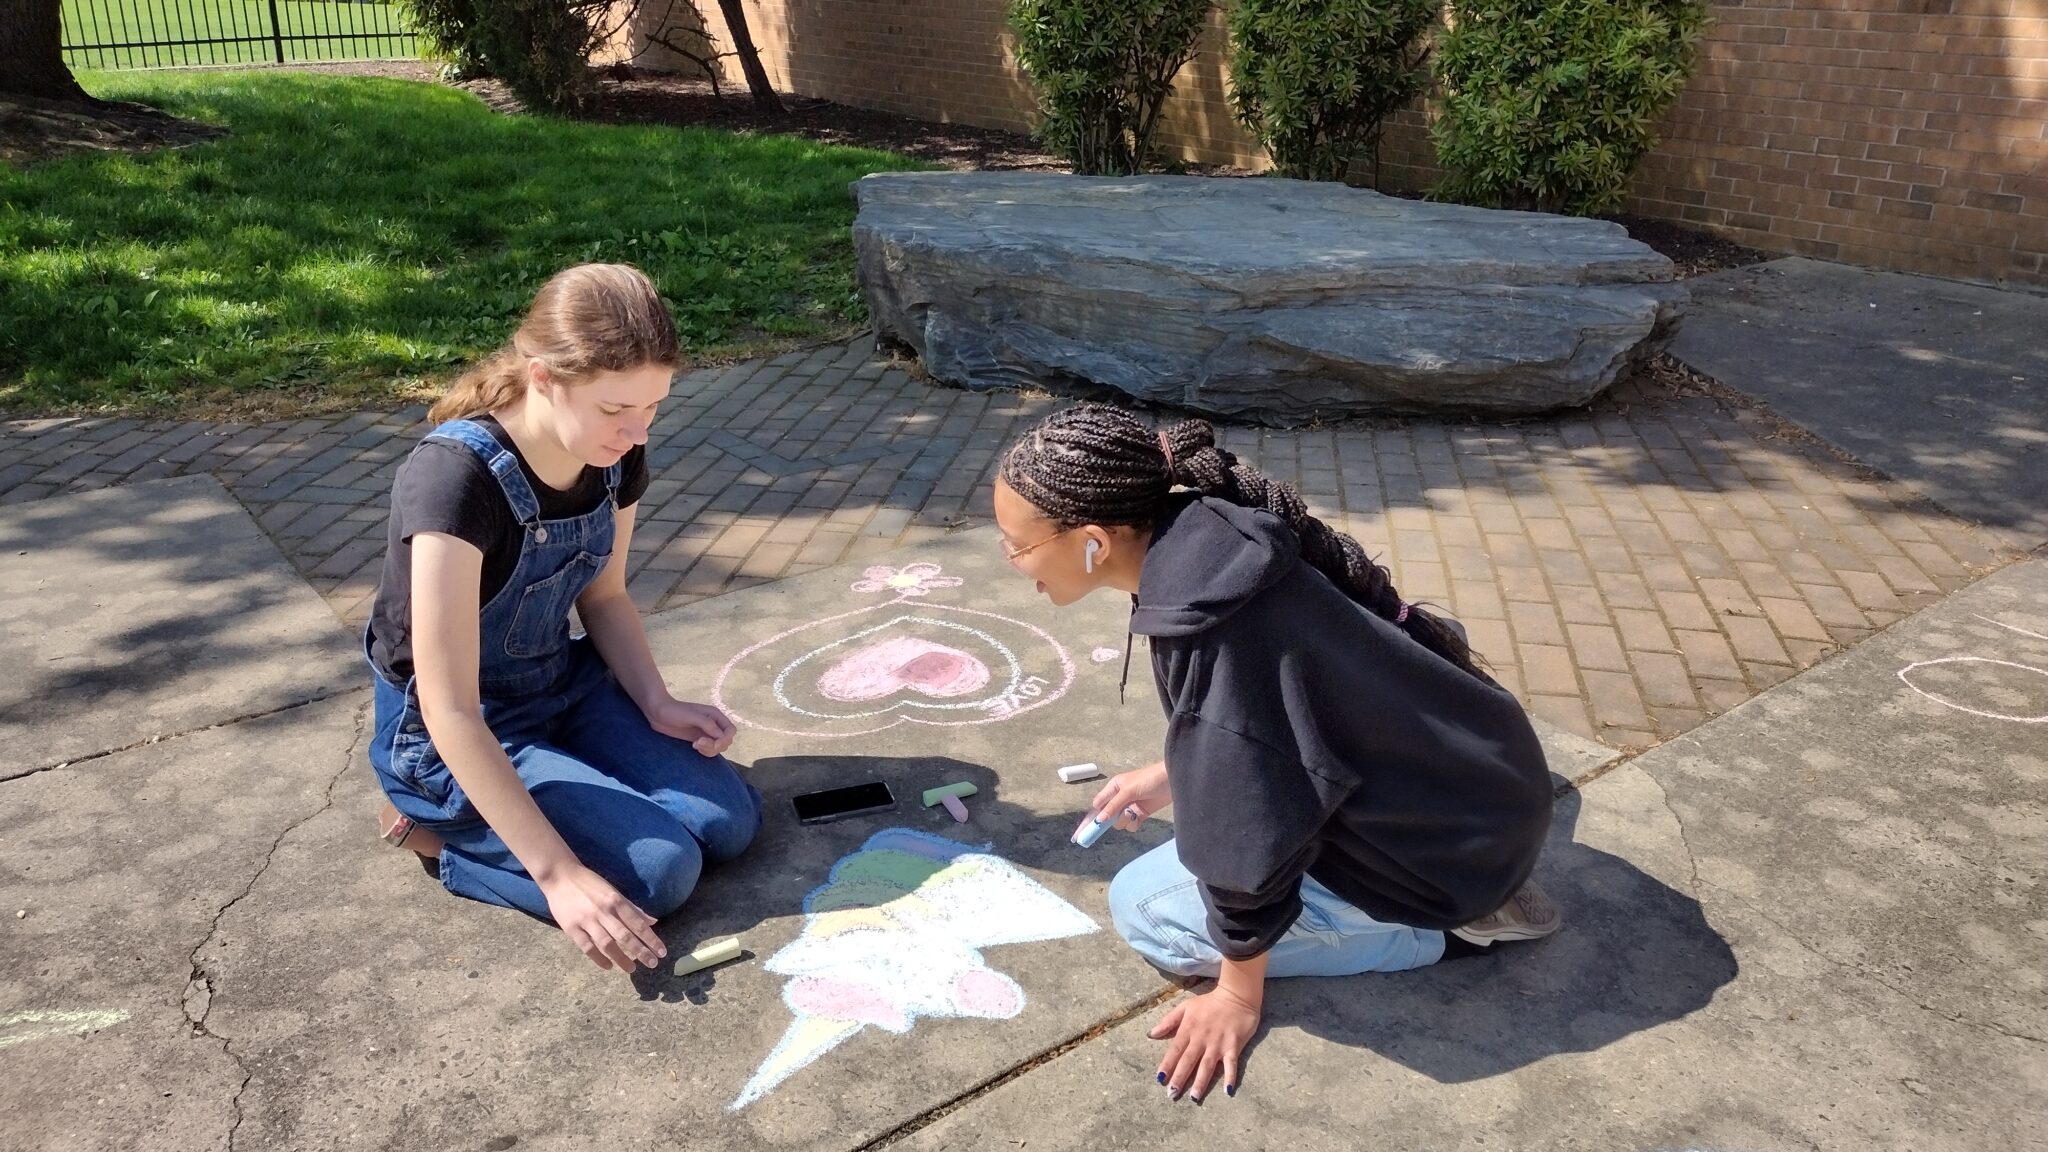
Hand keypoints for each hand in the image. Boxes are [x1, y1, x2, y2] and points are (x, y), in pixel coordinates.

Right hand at [539, 865, 667, 971]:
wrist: (560, 876)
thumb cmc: (590, 884)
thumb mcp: (614, 891)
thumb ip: (632, 908)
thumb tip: (653, 921)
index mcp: (615, 901)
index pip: (638, 923)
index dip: (651, 939)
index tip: (661, 952)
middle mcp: (603, 911)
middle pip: (625, 936)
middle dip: (641, 951)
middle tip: (652, 964)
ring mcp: (586, 920)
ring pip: (607, 944)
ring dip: (621, 958)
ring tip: (632, 969)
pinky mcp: (571, 928)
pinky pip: (587, 947)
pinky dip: (599, 959)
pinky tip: (609, 966)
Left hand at [645, 694, 736, 756]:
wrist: (657, 712)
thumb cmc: (673, 711)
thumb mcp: (691, 715)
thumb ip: (707, 724)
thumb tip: (720, 736)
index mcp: (715, 715)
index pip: (730, 731)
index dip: (723, 740)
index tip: (709, 743)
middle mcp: (713, 724)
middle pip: (726, 741)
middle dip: (715, 746)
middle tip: (698, 743)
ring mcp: (706, 732)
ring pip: (718, 747)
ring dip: (709, 750)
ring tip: (695, 745)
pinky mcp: (698, 739)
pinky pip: (709, 749)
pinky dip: (705, 751)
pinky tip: (693, 746)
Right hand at [1089, 761, 1169, 830]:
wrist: (1173, 780)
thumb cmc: (1149, 780)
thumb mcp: (1128, 791)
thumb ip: (1113, 806)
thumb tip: (1099, 820)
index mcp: (1113, 788)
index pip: (1097, 806)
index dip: (1090, 819)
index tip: (1081, 833)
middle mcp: (1119, 798)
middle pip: (1107, 816)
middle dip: (1111, 820)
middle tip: (1113, 823)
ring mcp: (1130, 806)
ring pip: (1119, 822)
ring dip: (1125, 820)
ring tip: (1133, 813)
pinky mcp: (1140, 813)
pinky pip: (1131, 824)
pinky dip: (1134, 823)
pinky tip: (1140, 817)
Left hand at [1151, 984, 1260, 1101]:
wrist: (1236, 995)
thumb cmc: (1209, 1003)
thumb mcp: (1185, 1007)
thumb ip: (1168, 1021)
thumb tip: (1151, 1034)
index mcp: (1188, 1029)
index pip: (1175, 1050)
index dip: (1167, 1064)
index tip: (1160, 1079)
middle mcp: (1201, 1039)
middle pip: (1188, 1061)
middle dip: (1180, 1078)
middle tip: (1172, 1094)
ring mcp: (1218, 1044)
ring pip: (1207, 1065)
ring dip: (1201, 1082)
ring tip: (1194, 1098)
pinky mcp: (1234, 1046)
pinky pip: (1231, 1064)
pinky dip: (1230, 1076)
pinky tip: (1227, 1090)